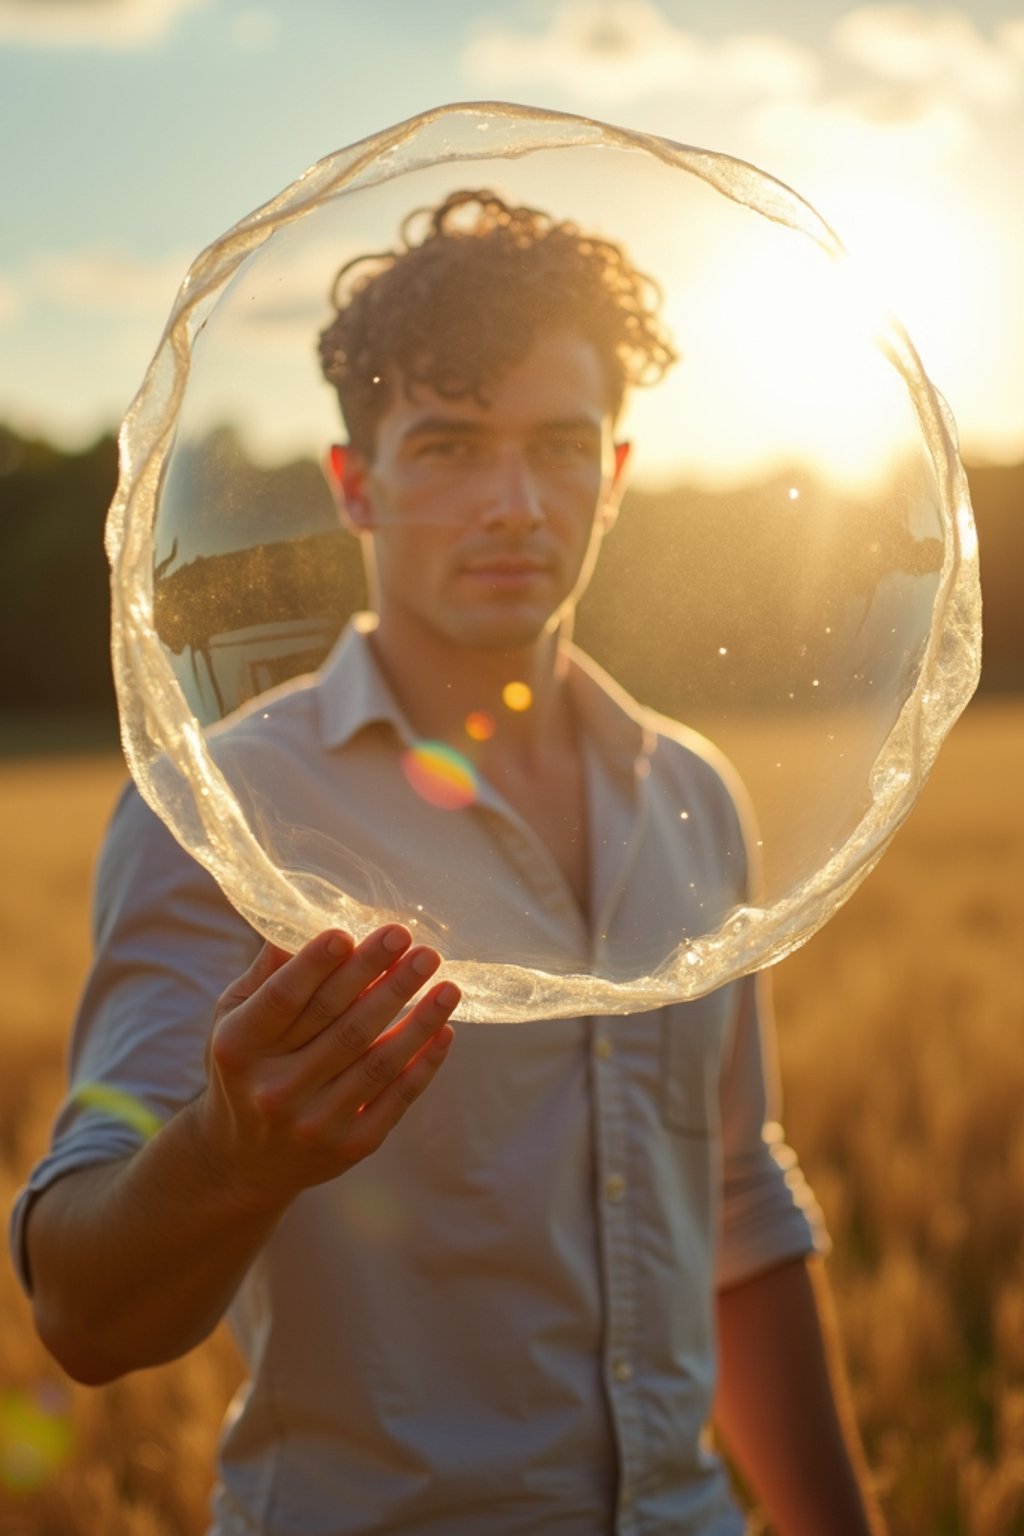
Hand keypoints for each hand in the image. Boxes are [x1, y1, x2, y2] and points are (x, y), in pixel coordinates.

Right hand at [193, 924, 457, 1210]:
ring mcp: (314, 1122)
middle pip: (341, 1023)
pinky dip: (426, 1062)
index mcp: (239, 1049)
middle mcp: (275, 1089)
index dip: (316, 965)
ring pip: (378, 1060)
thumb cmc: (245, 1068)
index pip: (284, 999)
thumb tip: (301, 919)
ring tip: (447, 983)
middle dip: (382, 977)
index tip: (349, 931)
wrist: (243, 1162)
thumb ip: (267, 973)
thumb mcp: (234, 1018)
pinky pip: (398, 1098)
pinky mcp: (351, 1147)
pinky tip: (445, 1028)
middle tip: (412, 940)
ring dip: (419, 1018)